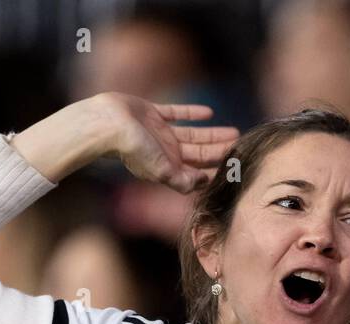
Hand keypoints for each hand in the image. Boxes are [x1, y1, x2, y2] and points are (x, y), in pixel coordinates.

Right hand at [93, 92, 238, 193]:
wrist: (107, 124)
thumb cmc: (132, 149)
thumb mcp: (160, 170)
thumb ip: (181, 181)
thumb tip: (202, 184)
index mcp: (168, 168)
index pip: (198, 173)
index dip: (216, 172)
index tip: (235, 169)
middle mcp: (166, 152)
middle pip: (200, 154)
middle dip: (220, 152)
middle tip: (241, 147)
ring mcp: (160, 133)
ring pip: (194, 135)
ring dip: (213, 135)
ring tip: (234, 132)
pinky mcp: (152, 113)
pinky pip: (177, 113)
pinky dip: (192, 113)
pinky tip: (208, 113)